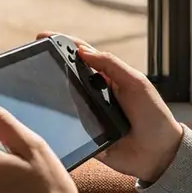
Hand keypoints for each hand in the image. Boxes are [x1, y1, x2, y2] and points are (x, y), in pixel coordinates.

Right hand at [37, 32, 182, 182]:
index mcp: (106, 77)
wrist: (159, 155)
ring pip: (61, 99)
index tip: (41, 37)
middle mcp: (93, 93)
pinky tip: (42, 112)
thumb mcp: (136, 84)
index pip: (80, 56)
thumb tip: (81, 50)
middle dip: (48, 64)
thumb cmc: (154, 116)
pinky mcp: (81, 133)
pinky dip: (53, 118)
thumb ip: (111, 65)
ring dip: (48, 92)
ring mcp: (86, 113)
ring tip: (33, 82)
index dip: (61, 44)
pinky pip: (63, 124)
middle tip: (32, 58)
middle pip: (65, 75)